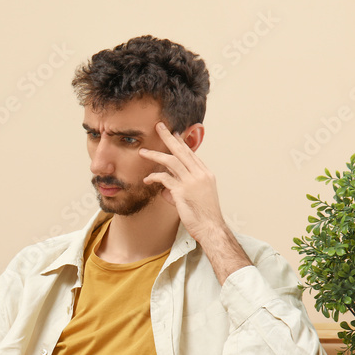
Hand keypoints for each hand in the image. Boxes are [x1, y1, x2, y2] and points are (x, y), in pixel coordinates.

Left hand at [140, 121, 224, 242]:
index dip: (181, 143)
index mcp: (206, 174)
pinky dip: (154, 177)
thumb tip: (165, 190)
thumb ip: (181, 189)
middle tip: (159, 126)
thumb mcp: (197, 197)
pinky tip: (146, 180)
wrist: (211, 228)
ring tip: (143, 152)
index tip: (173, 134)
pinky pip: (164, 178)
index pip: (191, 154)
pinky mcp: (182, 191)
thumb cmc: (203, 216)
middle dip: (169, 137)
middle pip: (182, 150)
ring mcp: (191, 181)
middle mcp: (200, 174)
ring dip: (155, 155)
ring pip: (171, 161)